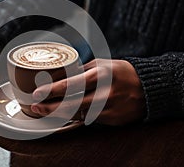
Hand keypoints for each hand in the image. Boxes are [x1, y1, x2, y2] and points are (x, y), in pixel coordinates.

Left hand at [31, 59, 145, 125]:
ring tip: (46, 110)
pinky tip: (67, 113)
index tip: (37, 93)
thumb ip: (81, 71)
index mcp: (100, 75)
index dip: (51, 90)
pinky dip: (76, 116)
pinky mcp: (112, 120)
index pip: (71, 85)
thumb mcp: (102, 64)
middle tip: (36, 107)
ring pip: (77, 115)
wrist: (148, 88)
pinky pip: (89, 119)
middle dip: (50, 107)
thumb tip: (61, 76)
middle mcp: (104, 93)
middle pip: (71, 105)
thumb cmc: (122, 72)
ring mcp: (108, 109)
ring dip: (59, 114)